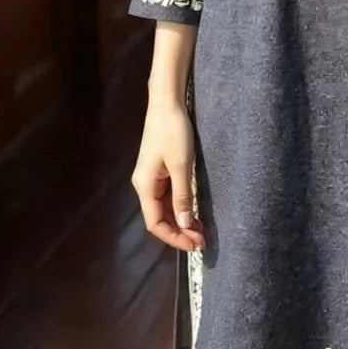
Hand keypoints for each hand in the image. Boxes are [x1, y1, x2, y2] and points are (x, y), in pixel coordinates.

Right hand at [131, 103, 205, 251]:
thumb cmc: (173, 131)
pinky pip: (169, 195)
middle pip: (160, 217)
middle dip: (179, 231)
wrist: (167, 103)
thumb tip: (183, 225)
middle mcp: (145, 184)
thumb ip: (182, 196)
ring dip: (181, 220)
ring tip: (200, 230)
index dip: (173, 238)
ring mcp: (152, 177)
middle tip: (202, 240)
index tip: (194, 245)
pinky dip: (181, 206)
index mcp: (145, 186)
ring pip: (165, 207)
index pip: (155, 223)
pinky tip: (192, 211)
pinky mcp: (160, 169)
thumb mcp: (181, 165)